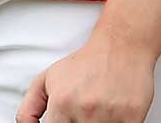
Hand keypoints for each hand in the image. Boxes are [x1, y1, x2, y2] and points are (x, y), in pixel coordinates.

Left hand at [16, 36, 155, 122]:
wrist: (122, 45)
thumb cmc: (86, 63)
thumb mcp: (47, 79)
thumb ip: (29, 108)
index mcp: (62, 104)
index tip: (65, 122)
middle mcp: (85, 111)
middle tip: (81, 116)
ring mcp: (110, 116)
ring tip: (97, 113)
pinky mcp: (132, 118)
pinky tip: (111, 116)